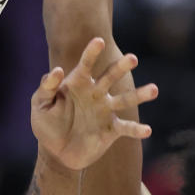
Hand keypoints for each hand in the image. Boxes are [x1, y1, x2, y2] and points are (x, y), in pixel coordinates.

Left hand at [30, 37, 155, 171]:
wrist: (57, 153)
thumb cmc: (47, 125)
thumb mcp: (40, 106)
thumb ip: (46, 88)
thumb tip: (57, 70)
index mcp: (78, 84)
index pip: (85, 65)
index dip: (91, 53)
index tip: (99, 41)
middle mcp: (96, 93)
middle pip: (110, 77)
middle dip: (121, 67)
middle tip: (132, 58)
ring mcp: (106, 111)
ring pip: (125, 100)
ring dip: (140, 95)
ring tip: (154, 89)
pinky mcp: (111, 130)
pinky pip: (127, 128)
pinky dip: (137, 130)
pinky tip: (147, 130)